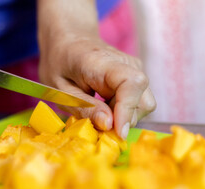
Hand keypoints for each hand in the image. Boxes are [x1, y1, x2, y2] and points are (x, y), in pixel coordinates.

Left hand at [39, 35, 155, 138]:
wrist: (69, 40)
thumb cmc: (60, 63)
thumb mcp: (60, 90)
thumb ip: (84, 108)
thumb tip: (109, 124)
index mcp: (101, 62)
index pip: (131, 83)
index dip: (128, 110)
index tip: (117, 132)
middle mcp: (126, 63)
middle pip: (143, 101)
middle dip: (123, 119)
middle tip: (97, 120)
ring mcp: (134, 69)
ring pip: (144, 104)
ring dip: (123, 116)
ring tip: (99, 110)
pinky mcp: (136, 77)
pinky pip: (139, 102)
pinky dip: (123, 111)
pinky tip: (105, 106)